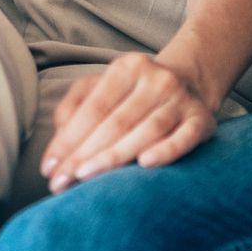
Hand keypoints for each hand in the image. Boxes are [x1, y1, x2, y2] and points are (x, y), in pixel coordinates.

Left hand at [40, 51, 217, 193]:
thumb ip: (75, 106)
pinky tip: (146, 164)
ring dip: (115, 157)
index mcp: (127, 68)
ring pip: (147, 129)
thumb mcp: (102, 87)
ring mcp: (181, 99)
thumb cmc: (134, 94)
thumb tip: (58, 139)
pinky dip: (166, 150)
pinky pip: (184, 137)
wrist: (191, 83)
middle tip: (61, 182)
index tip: (49, 167)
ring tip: (86, 178)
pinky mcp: (202, 119)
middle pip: (116, 121)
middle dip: (84, 154)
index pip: (94, 107)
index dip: (69, 139)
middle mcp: (156, 79)